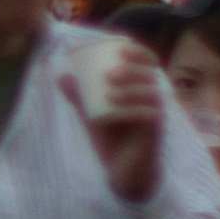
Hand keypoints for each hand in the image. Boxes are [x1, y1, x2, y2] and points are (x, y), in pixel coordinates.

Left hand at [81, 40, 168, 199]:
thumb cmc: (111, 139)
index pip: (149, 63)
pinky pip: (150, 118)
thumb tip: (61, 75)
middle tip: (110, 73)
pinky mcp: (155, 135)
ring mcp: (158, 117)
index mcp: (143, 89)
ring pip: (153, 95)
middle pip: (152, 76)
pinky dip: (132, 112)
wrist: (120, 172)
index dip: (139, 52)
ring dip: (132, 90)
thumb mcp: (92, 114)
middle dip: (134, 70)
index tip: (121, 46)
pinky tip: (115, 111)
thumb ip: (80, 96)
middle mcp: (155, 100)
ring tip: (109, 92)